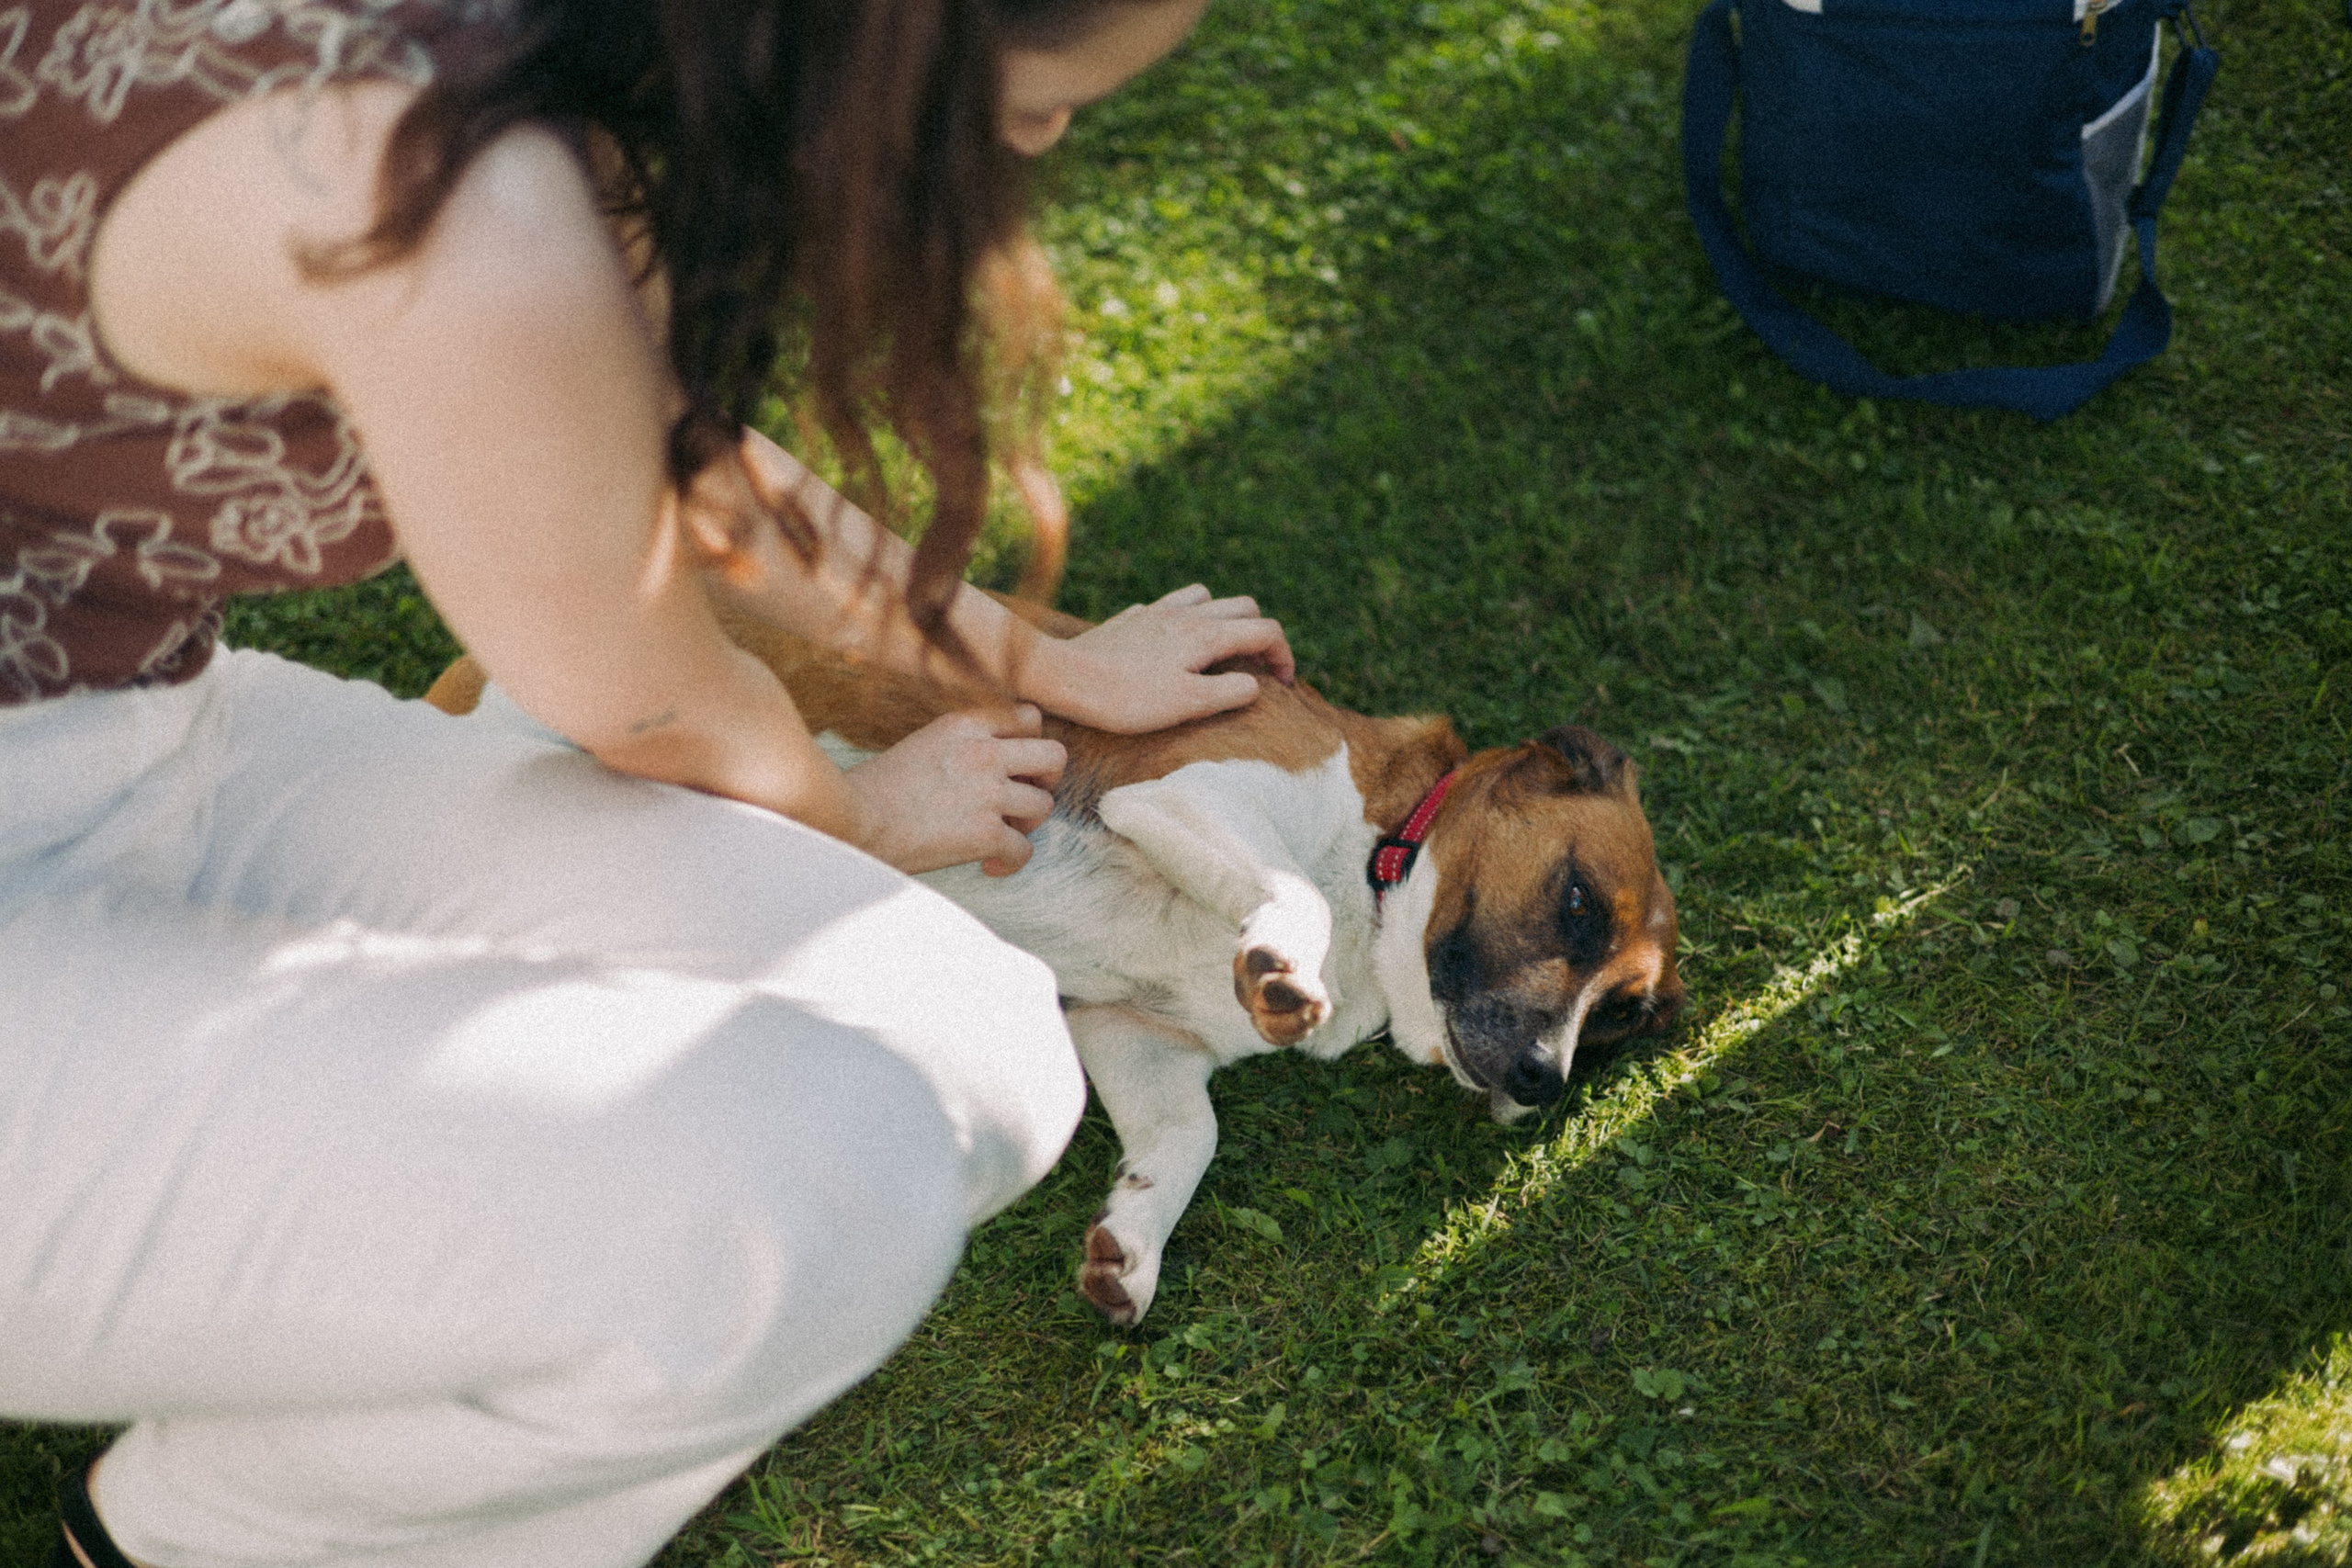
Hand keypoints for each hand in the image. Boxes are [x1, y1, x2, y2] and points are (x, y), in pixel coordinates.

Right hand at [842, 706, 1065, 875]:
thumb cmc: (872, 790)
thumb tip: (980, 770)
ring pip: (1044, 805)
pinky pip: (1025, 850)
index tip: (1014, 766)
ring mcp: (989, 793)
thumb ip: (958, 747)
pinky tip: (988, 865)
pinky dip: (1010, 862)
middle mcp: (984, 753)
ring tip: (1002, 834)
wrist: (853, 821)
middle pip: (1055, 756)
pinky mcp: (987, 833)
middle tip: (1023, 799)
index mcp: (965, 726)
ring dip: (1027, 824)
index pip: (1029, 717)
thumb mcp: (920, 745)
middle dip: (1046, 780)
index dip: (1030, 744)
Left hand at [1035, 584, 1294, 733]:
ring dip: (1222, 617)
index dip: (1284, 656)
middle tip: (1255, 666)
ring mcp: (1157, 612)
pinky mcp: (1132, 618)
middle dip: (1259, 633)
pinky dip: (1184, 618)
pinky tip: (1171, 644)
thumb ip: (1229, 692)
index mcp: (1206, 635)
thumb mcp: (1187, 705)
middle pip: (1243, 607)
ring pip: (1206, 597)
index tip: (1282, 684)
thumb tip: (1256, 685)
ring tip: (1217, 650)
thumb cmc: (1126, 699)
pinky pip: (1169, 605)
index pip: (1266, 632)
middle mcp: (1186, 615)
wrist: (1066, 677)